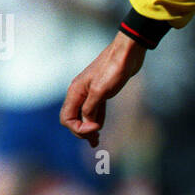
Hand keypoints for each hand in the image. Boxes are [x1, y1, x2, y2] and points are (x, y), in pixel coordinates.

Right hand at [60, 32, 144, 146]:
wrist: (127, 53)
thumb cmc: (113, 69)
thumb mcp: (101, 91)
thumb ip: (91, 109)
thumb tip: (87, 124)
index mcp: (75, 92)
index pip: (67, 118)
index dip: (79, 128)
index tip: (96, 128)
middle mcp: (79, 92)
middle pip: (73, 118)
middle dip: (82, 131)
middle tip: (95, 141)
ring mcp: (89, 92)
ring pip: (83, 114)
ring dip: (88, 128)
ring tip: (96, 141)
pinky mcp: (101, 91)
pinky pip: (93, 109)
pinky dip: (95, 119)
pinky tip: (99, 126)